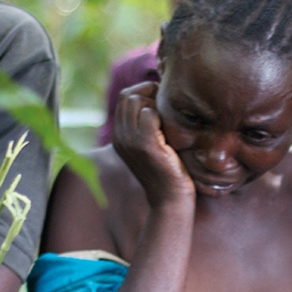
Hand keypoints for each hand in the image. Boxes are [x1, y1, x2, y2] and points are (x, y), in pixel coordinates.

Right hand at [112, 81, 194, 209]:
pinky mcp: (145, 146)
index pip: (125, 97)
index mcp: (119, 136)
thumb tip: (159, 96)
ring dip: (156, 102)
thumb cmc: (169, 171)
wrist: (170, 200)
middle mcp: (120, 137)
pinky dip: (162, 114)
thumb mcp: (152, 145)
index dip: (145, 91)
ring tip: (169, 118)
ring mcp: (130, 141)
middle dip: (150, 93)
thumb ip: (148, 125)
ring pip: (136, 100)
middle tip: (168, 107)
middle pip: (128, 95)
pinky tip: (172, 128)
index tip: (163, 101)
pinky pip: (148, 114)